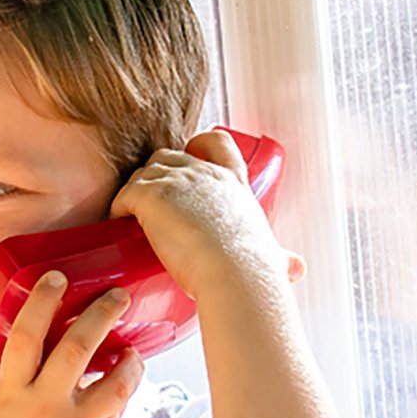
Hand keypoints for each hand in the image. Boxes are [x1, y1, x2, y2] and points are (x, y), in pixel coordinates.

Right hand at [0, 271, 144, 417]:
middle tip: (118, 295)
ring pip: (114, 386)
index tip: (57, 277)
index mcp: (9, 391)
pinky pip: (114, 416)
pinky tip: (122, 387)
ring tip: (135, 350)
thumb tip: (47, 344)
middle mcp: (41, 407)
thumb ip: (21, 377)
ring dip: (130, 361)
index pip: (27, 333)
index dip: (43, 300)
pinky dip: (121, 397)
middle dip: (102, 314)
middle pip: (78, 347)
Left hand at [108, 129, 305, 302]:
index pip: (216, 142)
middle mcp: (206, 174)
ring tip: (132, 216)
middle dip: (155, 175)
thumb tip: (297, 268)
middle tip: (151, 205)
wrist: (236, 275)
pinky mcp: (152, 195)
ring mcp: (177, 180)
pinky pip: (124, 193)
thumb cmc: (253, 271)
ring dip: (136, 191)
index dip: (197, 145)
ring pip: (144, 172)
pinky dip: (118, 207)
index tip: (187, 160)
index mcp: (233, 182)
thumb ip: (282, 257)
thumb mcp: (272, 254)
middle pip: (168, 156)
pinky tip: (120, 222)